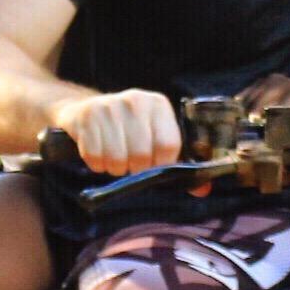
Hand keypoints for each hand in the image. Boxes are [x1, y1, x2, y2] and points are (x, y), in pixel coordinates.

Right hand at [50, 89, 181, 175]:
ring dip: (115, 168)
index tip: (153, 167)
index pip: (168, 144)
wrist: (86, 111)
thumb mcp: (155, 139)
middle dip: (136, 168)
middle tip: (131, 164)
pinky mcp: (87, 115)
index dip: (161, 164)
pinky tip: (99, 153)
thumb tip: (203, 190)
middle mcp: (135, 100)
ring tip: (115, 159)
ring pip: (117, 158)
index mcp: (158, 105)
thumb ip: (180, 165)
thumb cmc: (129, 132)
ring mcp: (109, 105)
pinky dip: (97, 164)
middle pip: (142, 154)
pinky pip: (94, 156)